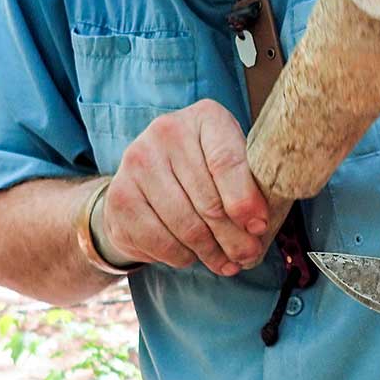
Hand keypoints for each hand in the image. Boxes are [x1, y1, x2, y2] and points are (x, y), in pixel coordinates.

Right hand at [98, 100, 268, 275]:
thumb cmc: (204, 170)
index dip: (245, 201)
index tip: (259, 227)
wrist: (145, 177)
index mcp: (205, 117)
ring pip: (186, 226)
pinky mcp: (120, 197)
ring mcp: (137, 163)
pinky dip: (183, 256)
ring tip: (226, 262)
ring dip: (211, 252)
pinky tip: (193, 255)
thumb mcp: (231, 165)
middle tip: (248, 255)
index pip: (227, 162)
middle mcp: (166, 132)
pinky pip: (161, 242)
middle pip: (209, 201)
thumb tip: (258, 227)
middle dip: (234, 237)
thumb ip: (249, 186)